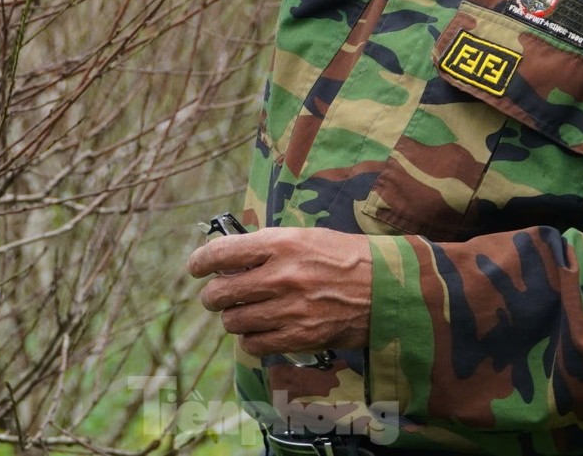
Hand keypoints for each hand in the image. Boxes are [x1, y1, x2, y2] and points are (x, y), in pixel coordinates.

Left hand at [186, 227, 372, 356]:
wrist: (387, 289)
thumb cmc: (345, 257)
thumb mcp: (306, 237)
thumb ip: (268, 247)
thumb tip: (231, 258)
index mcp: (281, 243)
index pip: (223, 253)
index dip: (201, 262)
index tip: (195, 267)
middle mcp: (281, 276)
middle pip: (221, 293)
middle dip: (212, 295)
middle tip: (216, 295)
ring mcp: (289, 310)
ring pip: (234, 322)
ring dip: (232, 318)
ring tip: (241, 313)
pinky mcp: (299, 338)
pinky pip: (254, 345)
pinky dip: (250, 340)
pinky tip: (259, 331)